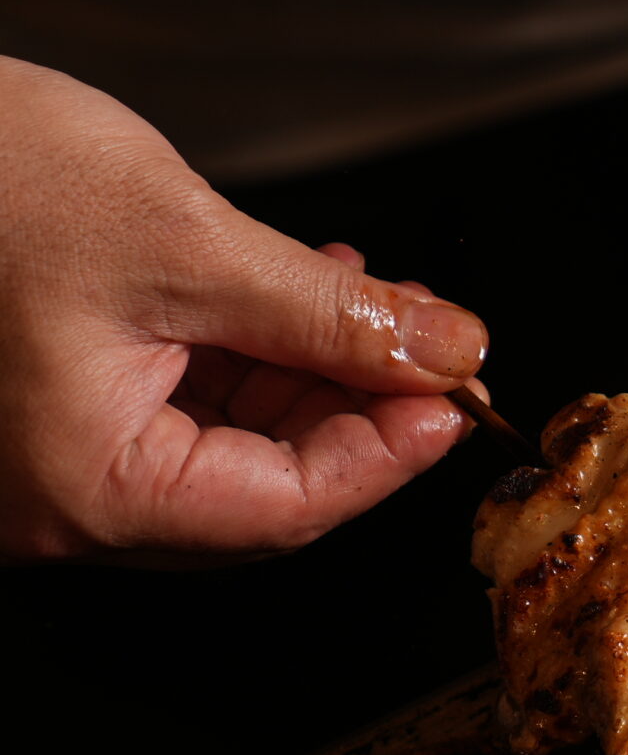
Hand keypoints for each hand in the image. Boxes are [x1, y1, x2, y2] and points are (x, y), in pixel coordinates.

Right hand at [0, 57, 486, 562]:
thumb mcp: (188, 243)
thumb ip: (334, 317)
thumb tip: (450, 354)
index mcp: (87, 488)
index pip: (288, 511)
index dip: (391, 454)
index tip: (456, 395)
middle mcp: (58, 502)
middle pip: (263, 491)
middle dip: (357, 412)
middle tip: (432, 345)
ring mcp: (46, 463)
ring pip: (227, 450)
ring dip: (311, 379)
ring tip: (373, 302)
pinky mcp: (44, 412)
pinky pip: (172, 411)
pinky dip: (247, 361)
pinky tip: (298, 296)